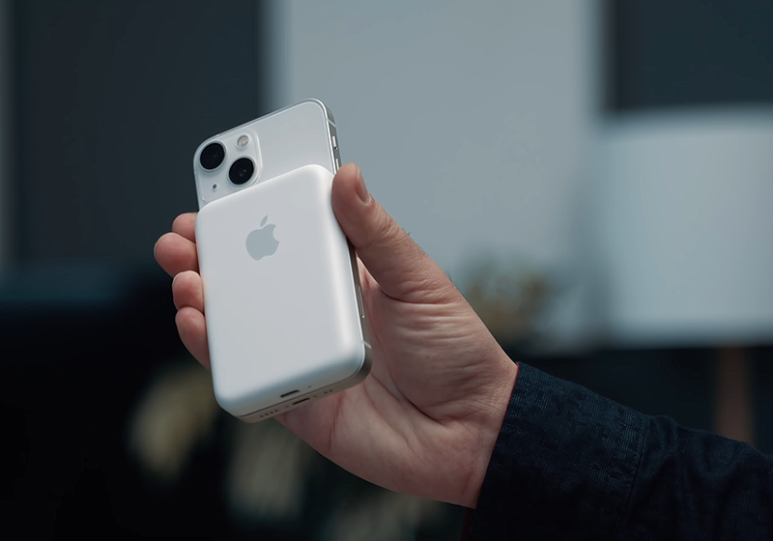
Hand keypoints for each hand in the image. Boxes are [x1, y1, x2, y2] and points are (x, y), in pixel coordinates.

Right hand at [154, 164, 517, 507]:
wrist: (469, 430)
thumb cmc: (455, 349)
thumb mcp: (418, 280)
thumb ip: (376, 233)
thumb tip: (347, 175)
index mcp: (346, 276)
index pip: (289, 236)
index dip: (253, 213)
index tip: (221, 190)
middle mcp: (316, 312)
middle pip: (251, 277)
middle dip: (210, 251)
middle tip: (186, 233)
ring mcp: (301, 354)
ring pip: (238, 322)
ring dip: (201, 295)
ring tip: (187, 272)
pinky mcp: (294, 397)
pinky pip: (245, 373)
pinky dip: (213, 349)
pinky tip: (198, 322)